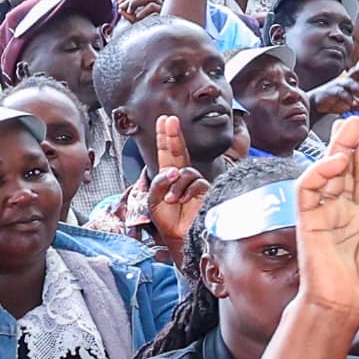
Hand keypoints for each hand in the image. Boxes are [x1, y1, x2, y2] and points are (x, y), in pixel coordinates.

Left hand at [139, 117, 209, 252]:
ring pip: (184, 171)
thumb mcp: (153, 200)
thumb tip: (171, 171)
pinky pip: (195, 183)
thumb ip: (158, 182)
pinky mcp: (205, 191)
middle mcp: (182, 176)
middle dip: (173, 135)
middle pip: (178, 150)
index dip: (165, 136)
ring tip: (169, 200)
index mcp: (168, 176)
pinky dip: (185, 192)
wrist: (181, 237)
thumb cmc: (168, 221)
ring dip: (174, 185)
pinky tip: (180, 201)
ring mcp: (194, 183)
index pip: (167, 152)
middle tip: (169, 120)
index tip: (163, 120)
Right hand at [292, 119, 358, 320]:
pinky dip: (319, 173)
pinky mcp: (308, 222)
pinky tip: (336, 162)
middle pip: (342, 170)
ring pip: (326, 174)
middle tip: (356, 120)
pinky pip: (308, 191)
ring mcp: (323, 215)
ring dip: (336, 150)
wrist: (342, 308)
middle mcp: (340, 212)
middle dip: (348, 144)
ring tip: (349, 129)